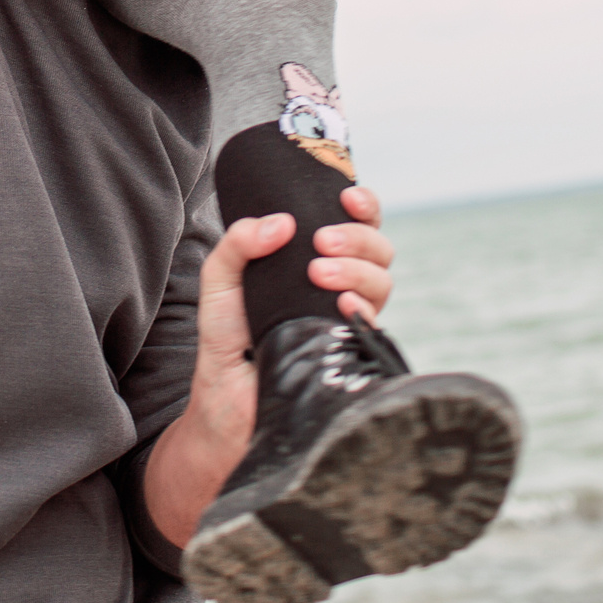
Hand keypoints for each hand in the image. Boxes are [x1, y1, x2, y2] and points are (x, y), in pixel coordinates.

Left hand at [148, 186, 395, 541]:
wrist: (226, 405)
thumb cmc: (225, 343)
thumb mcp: (219, 284)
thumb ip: (238, 245)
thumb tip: (281, 224)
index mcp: (314, 263)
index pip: (356, 225)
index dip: (363, 206)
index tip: (348, 196)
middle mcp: (339, 289)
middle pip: (378, 249)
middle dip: (357, 238)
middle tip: (320, 244)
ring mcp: (349, 322)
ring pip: (383, 281)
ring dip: (358, 270)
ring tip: (320, 275)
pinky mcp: (353, 354)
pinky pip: (376, 325)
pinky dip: (364, 308)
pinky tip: (343, 307)